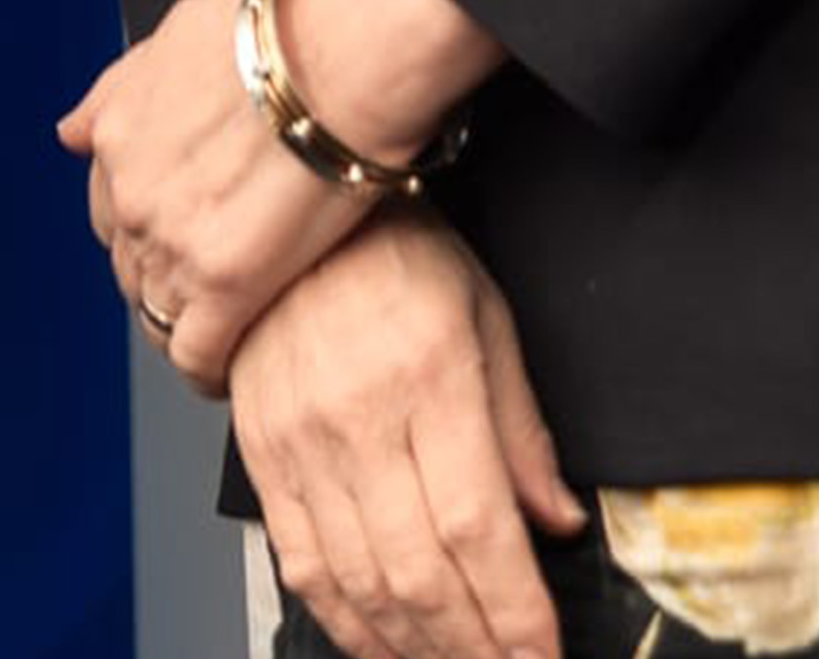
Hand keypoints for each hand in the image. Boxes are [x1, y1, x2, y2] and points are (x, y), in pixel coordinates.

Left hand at [57, 0, 496, 385]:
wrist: (338, 51)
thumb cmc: (275, 31)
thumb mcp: (172, 37)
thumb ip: (118, 91)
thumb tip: (71, 131)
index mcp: (117, 135)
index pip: (108, 207)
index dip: (143, 228)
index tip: (173, 237)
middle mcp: (130, 192)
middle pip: (128, 261)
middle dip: (161, 275)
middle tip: (206, 283)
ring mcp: (173, 242)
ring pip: (156, 310)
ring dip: (183, 322)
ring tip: (219, 331)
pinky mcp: (227, 285)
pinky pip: (196, 352)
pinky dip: (207, 369)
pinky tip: (227, 371)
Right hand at [228, 211, 581, 658]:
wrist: (286, 204)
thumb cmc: (392, 252)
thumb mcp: (486, 317)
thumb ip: (522, 429)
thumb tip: (557, 520)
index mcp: (428, 379)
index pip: (476, 526)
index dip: (515, 611)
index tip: (543, 653)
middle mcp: (357, 417)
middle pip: (419, 571)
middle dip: (474, 647)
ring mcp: (299, 440)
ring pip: (359, 580)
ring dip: (413, 647)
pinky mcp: (261, 453)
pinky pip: (299, 559)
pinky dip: (343, 618)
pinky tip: (380, 643)